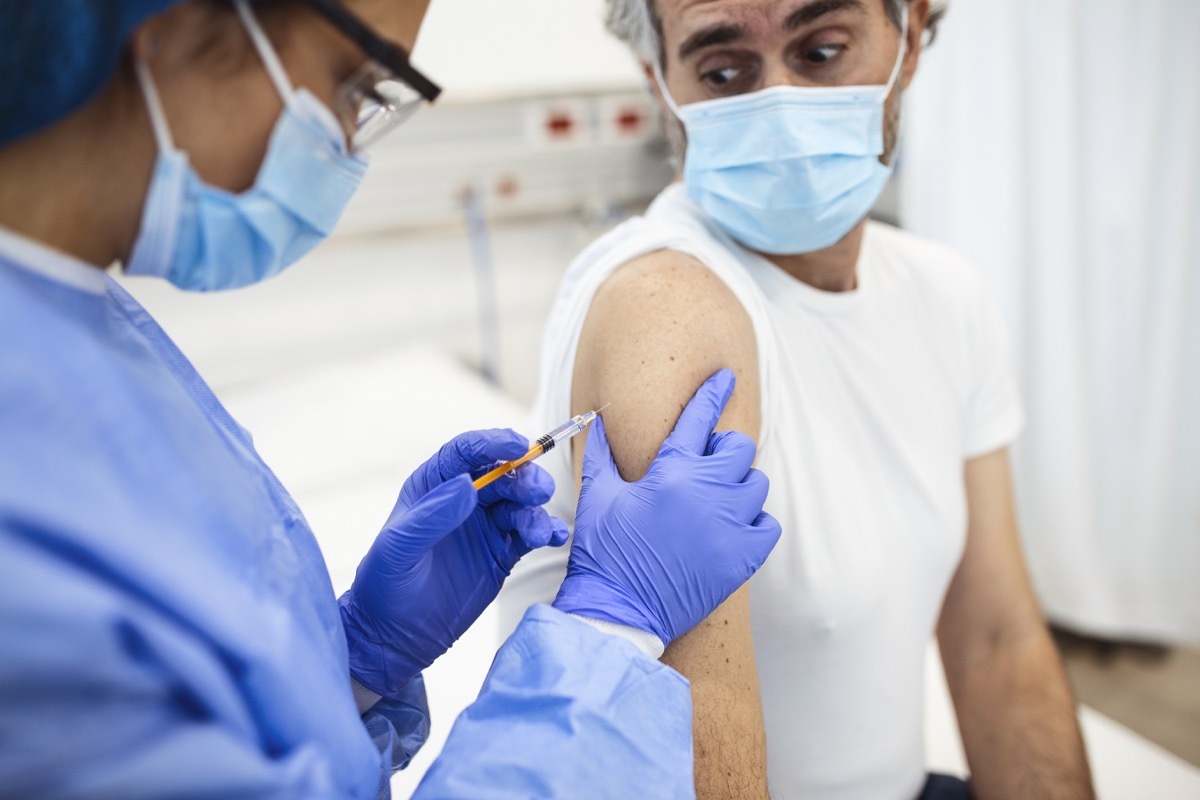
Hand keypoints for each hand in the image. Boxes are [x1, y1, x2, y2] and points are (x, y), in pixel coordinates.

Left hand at [340, 429, 568, 696]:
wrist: (396, 636)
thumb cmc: (385, 586)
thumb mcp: (399, 548)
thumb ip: (432, 516)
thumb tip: (468, 485)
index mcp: (433, 487)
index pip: (466, 452)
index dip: (493, 442)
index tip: (518, 445)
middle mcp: (463, 500)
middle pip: (502, 473)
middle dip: (524, 476)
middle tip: (538, 490)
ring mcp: (485, 526)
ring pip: (520, 502)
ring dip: (535, 508)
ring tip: (536, 530)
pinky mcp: (502, 552)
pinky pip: (530, 533)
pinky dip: (546, 530)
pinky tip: (552, 536)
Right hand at [553, 369, 781, 645]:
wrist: (620, 611)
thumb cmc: (604, 552)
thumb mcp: (596, 496)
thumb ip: (601, 453)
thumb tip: (598, 420)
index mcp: (671, 472)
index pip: (700, 416)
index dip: (713, 391)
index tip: (726, 378)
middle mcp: (707, 492)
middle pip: (739, 447)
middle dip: (724, 451)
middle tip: (703, 468)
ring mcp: (730, 526)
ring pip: (756, 484)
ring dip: (739, 487)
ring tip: (715, 502)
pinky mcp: (743, 558)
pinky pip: (768, 524)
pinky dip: (755, 523)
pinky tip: (731, 529)